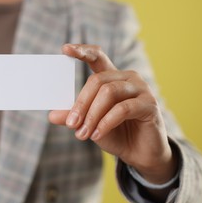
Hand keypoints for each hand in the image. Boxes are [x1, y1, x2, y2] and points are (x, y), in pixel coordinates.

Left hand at [49, 44, 177, 183]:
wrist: (139, 154)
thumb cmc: (115, 134)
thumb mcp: (90, 124)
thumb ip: (74, 116)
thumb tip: (52, 115)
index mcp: (112, 77)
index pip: (97, 57)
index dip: (82, 51)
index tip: (65, 49)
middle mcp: (127, 78)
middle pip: (97, 80)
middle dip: (81, 103)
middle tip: (71, 124)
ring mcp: (141, 89)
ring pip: (109, 92)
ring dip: (92, 115)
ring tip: (83, 133)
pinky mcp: (149, 104)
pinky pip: (122, 109)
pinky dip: (106, 122)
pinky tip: (97, 135)